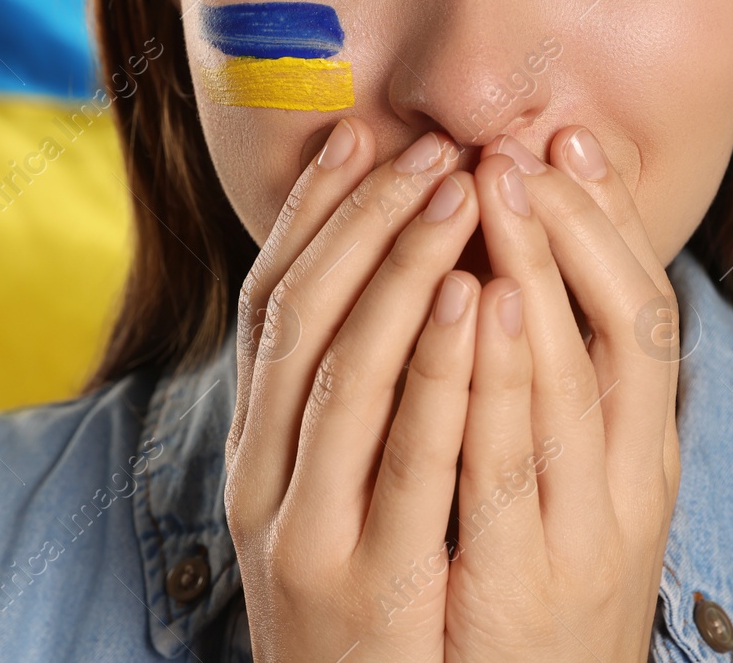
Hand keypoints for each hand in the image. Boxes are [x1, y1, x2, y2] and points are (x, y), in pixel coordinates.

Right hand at [224, 115, 485, 662]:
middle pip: (300, 317)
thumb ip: (350, 398)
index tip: (359, 135)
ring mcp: (302, 530)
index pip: (270, 302)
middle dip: (364, 219)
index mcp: (254, 446)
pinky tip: (478, 299)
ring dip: (401, 269)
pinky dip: (440, 369)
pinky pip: (405, 458)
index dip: (312, 212)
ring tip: (456, 190)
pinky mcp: (362, 582)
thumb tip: (394, 283)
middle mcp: (261, 477)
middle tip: (430, 147)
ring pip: (344, 371)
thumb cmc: (362, 597)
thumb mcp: (331, 493)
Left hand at [443, 127, 681, 661]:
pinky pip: (504, 466)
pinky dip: (494, 379)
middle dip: (572, 226)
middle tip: (524, 141)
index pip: (648, 314)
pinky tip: (476, 304)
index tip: (573, 140)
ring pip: (571, 384)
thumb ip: (568, 398)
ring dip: (538, 274)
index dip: (613, 223)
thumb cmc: (546, 594)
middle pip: (622, 329)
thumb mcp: (581, 495)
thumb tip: (536, 282)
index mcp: (646, 455)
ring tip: (502, 186)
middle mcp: (631, 486)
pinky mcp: (520, 588)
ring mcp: (581, 537)